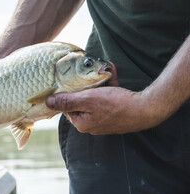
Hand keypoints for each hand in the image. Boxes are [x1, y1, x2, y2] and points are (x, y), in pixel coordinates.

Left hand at [45, 63, 159, 134]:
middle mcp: (91, 123)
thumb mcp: (87, 100)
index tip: (70, 79)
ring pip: (95, 97)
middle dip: (86, 86)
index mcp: (81, 123)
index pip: (67, 106)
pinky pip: (107, 97)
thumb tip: (48, 102)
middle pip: (81, 101)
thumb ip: (67, 101)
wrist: (146, 109)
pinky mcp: (115, 113)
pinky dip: (108, 85)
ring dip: (98, 83)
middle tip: (88, 73)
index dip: (68, 92)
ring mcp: (103, 119)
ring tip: (103, 69)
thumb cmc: (115, 105)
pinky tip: (111, 71)